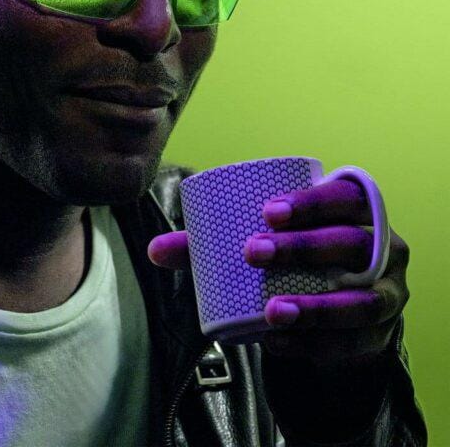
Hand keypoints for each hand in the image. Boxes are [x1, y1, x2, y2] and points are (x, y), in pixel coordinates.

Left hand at [147, 176, 410, 367]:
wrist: (339, 303)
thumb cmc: (296, 258)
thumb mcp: (266, 240)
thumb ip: (211, 243)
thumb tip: (154, 249)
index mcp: (356, 213)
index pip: (344, 197)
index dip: (312, 201)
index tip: (267, 211)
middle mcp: (382, 248)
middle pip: (352, 244)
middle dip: (304, 248)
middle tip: (253, 253)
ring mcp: (387, 293)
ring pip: (361, 300)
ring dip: (316, 307)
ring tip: (272, 311)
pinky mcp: (380, 334)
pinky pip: (355, 342)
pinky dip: (317, 344)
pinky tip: (282, 342)